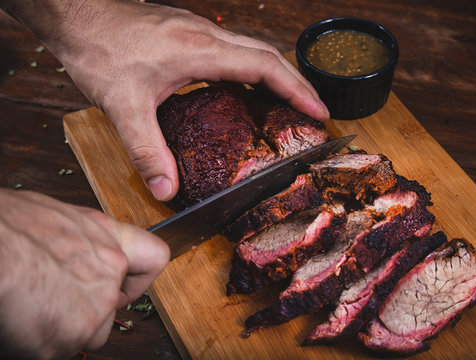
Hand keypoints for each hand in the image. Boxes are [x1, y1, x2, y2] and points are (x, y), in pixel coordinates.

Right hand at [0, 189, 169, 358]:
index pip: (154, 257)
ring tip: (31, 307)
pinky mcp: (77, 332)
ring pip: (91, 331)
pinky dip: (41, 343)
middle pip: (114, 303)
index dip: (139, 278)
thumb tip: (65, 249)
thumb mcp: (52, 217)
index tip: (124, 284)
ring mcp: (99, 302)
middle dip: (87, 308)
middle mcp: (112, 267)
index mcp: (106, 234)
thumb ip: (75, 240)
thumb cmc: (8, 228)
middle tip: (53, 298)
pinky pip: (62, 348)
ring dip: (66, 327)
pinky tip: (22, 320)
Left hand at [41, 0, 328, 201]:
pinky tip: (244, 89)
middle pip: (268, 54)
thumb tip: (166, 188)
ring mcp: (197, 32)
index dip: (296, 89)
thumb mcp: (124, 106)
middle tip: (313, 111)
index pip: (265, 67)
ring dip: (276, 73)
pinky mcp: (186, 35)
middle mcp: (206, 37)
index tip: (318, 111)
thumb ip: (147, 151)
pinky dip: (250, 69)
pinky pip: (232, 50)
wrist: (76, 16)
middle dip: (296, 82)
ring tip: (289, 102)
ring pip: (252, 49)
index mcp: (201, 51)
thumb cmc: (99, 50)